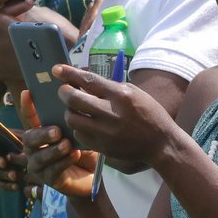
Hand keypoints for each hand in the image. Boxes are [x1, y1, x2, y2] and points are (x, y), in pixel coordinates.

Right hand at [0, 132, 29, 193]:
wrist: (41, 161)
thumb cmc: (33, 146)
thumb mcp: (27, 138)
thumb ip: (18, 140)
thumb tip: (11, 151)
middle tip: (3, 162)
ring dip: (3, 173)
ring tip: (15, 175)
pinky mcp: (3, 180)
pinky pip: (0, 184)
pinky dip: (7, 185)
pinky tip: (16, 186)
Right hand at [20, 90, 97, 198]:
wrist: (93, 175)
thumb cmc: (84, 148)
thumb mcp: (82, 130)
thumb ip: (76, 116)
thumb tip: (77, 90)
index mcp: (41, 132)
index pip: (30, 117)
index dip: (27, 105)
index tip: (26, 93)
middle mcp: (36, 147)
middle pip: (29, 138)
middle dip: (42, 134)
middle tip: (57, 131)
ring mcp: (40, 164)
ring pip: (39, 156)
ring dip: (54, 150)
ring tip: (67, 145)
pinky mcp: (49, 179)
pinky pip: (52, 170)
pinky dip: (63, 162)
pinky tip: (74, 155)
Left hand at [54, 64, 179, 165]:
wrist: (160, 143)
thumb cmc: (149, 113)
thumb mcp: (133, 92)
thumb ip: (109, 87)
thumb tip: (84, 80)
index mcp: (121, 96)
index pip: (89, 81)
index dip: (69, 74)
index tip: (57, 69)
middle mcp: (111, 114)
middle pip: (74, 100)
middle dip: (64, 92)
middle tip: (64, 91)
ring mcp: (105, 133)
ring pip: (72, 119)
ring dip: (70, 111)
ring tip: (75, 109)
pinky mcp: (102, 147)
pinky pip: (79, 135)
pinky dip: (78, 127)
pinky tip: (84, 124)